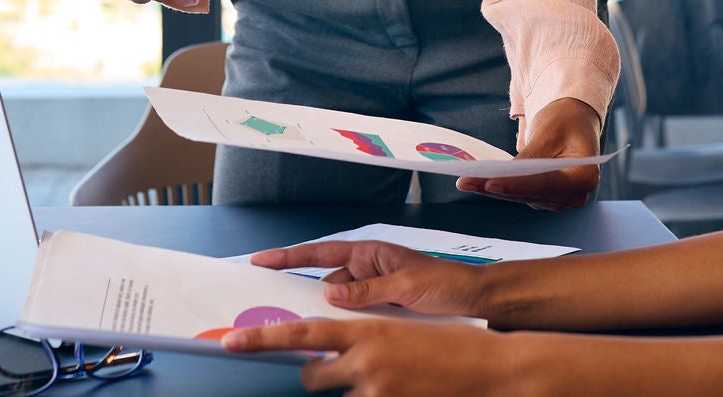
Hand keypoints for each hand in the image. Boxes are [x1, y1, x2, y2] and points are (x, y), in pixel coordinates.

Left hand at [223, 316, 526, 395]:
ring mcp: (376, 392)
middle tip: (344, 376)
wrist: (491, 368)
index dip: (262, 339)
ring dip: (354, 396)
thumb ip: (363, 341)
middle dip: (316, 380)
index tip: (230, 342)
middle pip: (311, 379)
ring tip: (391, 384)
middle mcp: (365, 361)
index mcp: (366, 331)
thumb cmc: (448, 346)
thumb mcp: (400, 332)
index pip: (302, 335)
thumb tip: (331, 356)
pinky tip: (401, 393)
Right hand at [247, 240, 491, 317]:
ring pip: (336, 303)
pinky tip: (331, 339)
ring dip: (321, 314)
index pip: (322, 253)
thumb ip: (369, 291)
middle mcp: (367, 269)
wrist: (476, 300)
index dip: (290, 256)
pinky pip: (352, 317)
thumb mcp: (407, 285)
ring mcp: (372, 291)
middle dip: (298, 290)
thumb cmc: (447, 283)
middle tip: (269, 302)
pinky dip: (340, 326)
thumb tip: (331, 296)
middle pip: (323, 280)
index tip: (261, 260)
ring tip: (295, 325)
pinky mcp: (380, 310)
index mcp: (370, 253)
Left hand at [457, 97, 601, 210]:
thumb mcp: (548, 132)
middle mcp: (574, 195)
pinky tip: (476, 182)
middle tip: (466, 181)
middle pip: (530, 194)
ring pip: (520, 196)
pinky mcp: (543, 198)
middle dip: (498, 187)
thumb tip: (504, 175)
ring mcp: (558, 199)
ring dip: (492, 189)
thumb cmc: (564, 121)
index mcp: (584, 177)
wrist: (572, 121)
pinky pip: (517, 194)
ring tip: (466, 181)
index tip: (490, 183)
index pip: (546, 184)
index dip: (517, 185)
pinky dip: (498, 186)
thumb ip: (531, 156)